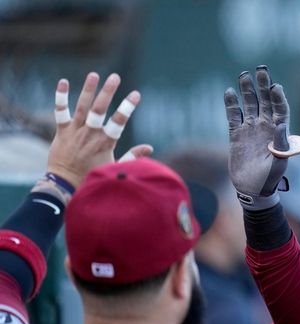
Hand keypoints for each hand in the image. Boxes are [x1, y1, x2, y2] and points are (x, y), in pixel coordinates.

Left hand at [47, 72, 140, 186]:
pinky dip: (61, 97)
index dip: (127, 107)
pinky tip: (64, 82)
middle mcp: (90, 134)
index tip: (136, 94)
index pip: (119, 122)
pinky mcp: (62, 131)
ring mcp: (75, 132)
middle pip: (100, 109)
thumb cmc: (93, 177)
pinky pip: (61, 112)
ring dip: (88, 90)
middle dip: (108, 92)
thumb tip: (149, 148)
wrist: (65, 184)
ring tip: (95, 74)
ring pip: (82, 107)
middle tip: (115, 77)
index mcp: (105, 142)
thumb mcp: (116, 167)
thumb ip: (133, 156)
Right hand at [225, 66, 299, 209]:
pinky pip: (233, 116)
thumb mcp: (279, 161)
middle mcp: (265, 127)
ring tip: (244, 74)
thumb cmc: (270, 177)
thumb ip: (281, 143)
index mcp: (279, 132)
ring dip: (247, 90)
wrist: (252, 189)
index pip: (280, 109)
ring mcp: (251, 129)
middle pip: (265, 101)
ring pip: (249, 104)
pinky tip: (229, 92)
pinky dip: (231, 104)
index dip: (278, 98)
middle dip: (263, 85)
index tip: (276, 87)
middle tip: (261, 69)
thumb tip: (282, 123)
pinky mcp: (236, 134)